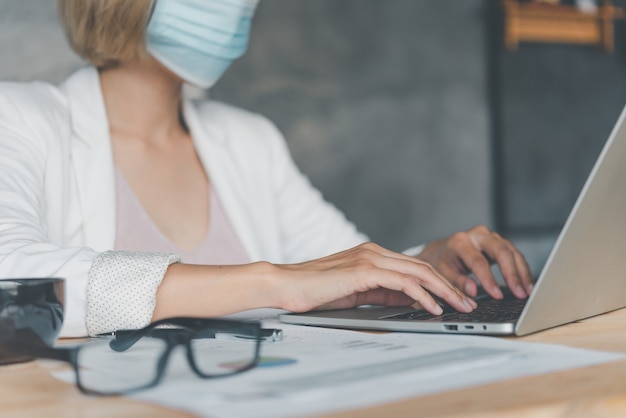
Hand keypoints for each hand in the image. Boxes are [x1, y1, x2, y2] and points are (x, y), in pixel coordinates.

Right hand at [275, 242, 476, 315]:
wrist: (286, 286)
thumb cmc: (315, 292)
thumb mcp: (357, 294)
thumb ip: (383, 294)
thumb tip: (412, 301)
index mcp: (371, 255)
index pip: (415, 267)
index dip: (439, 283)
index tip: (455, 298)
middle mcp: (373, 252)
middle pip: (422, 267)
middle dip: (449, 286)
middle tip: (467, 303)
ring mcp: (369, 258)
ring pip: (418, 272)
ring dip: (443, 291)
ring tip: (459, 306)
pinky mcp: (363, 270)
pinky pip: (402, 283)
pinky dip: (422, 295)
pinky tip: (433, 307)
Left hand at [416, 225, 533, 299]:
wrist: (442, 251)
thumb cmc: (441, 263)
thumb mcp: (442, 273)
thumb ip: (457, 282)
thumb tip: (473, 292)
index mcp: (460, 242)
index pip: (478, 261)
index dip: (489, 279)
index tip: (497, 295)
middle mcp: (477, 235)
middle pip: (501, 251)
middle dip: (512, 274)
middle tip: (520, 293)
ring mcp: (490, 237)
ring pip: (512, 251)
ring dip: (522, 272)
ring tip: (527, 292)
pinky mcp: (499, 243)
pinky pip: (514, 254)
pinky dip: (522, 270)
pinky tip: (527, 284)